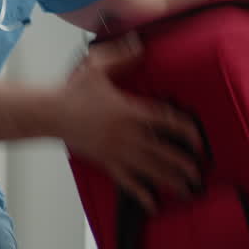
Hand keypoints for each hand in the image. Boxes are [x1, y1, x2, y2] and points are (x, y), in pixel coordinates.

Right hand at [61, 36, 201, 211]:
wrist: (49, 114)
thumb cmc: (71, 91)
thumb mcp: (96, 66)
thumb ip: (121, 55)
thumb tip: (140, 43)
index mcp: (130, 111)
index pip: (167, 122)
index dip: (187, 132)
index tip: (199, 140)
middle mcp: (128, 135)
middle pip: (164, 153)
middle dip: (185, 164)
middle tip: (200, 172)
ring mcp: (117, 152)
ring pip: (151, 170)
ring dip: (171, 181)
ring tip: (188, 189)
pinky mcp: (106, 162)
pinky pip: (127, 182)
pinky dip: (141, 195)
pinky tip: (153, 204)